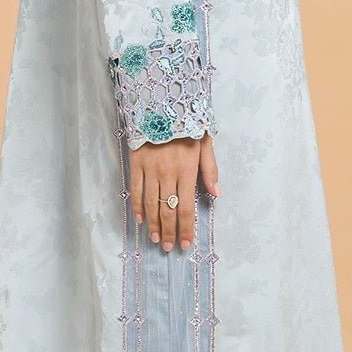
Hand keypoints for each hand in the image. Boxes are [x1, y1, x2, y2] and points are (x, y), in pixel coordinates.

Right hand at [131, 134, 219, 251]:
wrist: (161, 104)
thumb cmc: (186, 124)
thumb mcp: (205, 143)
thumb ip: (210, 170)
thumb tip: (216, 194)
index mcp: (187, 170)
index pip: (186, 208)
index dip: (185, 229)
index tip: (185, 244)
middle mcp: (168, 174)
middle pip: (168, 210)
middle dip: (169, 231)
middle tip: (168, 247)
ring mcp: (150, 170)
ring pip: (151, 203)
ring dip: (153, 224)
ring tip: (155, 239)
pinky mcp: (136, 163)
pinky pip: (135, 190)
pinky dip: (137, 206)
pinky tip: (140, 219)